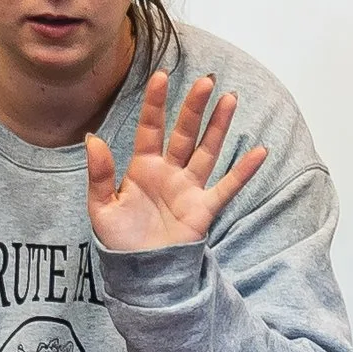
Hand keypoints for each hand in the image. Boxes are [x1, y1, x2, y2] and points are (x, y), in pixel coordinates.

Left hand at [87, 72, 268, 253]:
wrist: (140, 276)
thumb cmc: (120, 241)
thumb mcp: (101, 208)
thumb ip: (99, 174)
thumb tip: (93, 138)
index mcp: (143, 168)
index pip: (151, 128)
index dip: (155, 103)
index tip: (161, 76)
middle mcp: (169, 173)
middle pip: (185, 133)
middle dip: (194, 107)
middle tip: (206, 80)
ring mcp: (189, 189)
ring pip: (207, 151)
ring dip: (218, 126)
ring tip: (230, 99)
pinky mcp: (204, 209)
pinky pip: (227, 187)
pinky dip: (243, 171)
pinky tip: (259, 152)